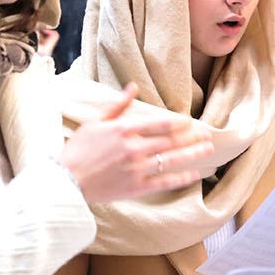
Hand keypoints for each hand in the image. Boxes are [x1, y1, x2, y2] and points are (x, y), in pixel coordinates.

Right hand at [61, 84, 213, 203]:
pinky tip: (194, 174)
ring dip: (192, 154)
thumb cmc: (78, 150)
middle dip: (191, 136)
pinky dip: (180, 178)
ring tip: (208, 149)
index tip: (189, 121)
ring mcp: (136, 169)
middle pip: (169, 141)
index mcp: (124, 130)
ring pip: (171, 160)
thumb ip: (118, 106)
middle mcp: (133, 148)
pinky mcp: (136, 187)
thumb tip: (133, 87)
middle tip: (207, 134)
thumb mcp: (95, 122)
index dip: (178, 122)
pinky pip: (163, 182)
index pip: (159, 123)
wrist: (66, 181)